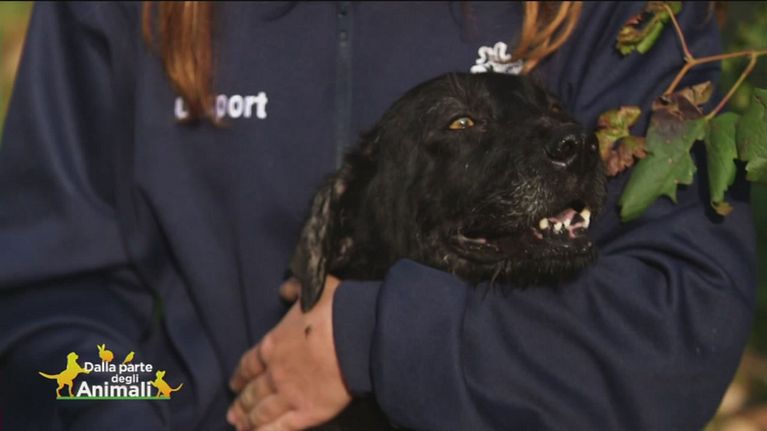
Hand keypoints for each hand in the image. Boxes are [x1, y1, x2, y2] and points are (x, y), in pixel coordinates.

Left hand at [227, 276, 351, 430]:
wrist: (356, 335)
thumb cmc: (336, 309)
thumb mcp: (312, 288)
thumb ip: (294, 289)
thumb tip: (284, 290)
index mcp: (273, 344)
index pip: (250, 363)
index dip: (240, 375)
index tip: (234, 384)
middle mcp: (275, 372)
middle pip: (253, 391)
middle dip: (241, 402)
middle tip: (232, 413)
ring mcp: (289, 394)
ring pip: (263, 411)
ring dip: (249, 420)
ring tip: (239, 427)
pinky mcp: (307, 412)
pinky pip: (281, 427)